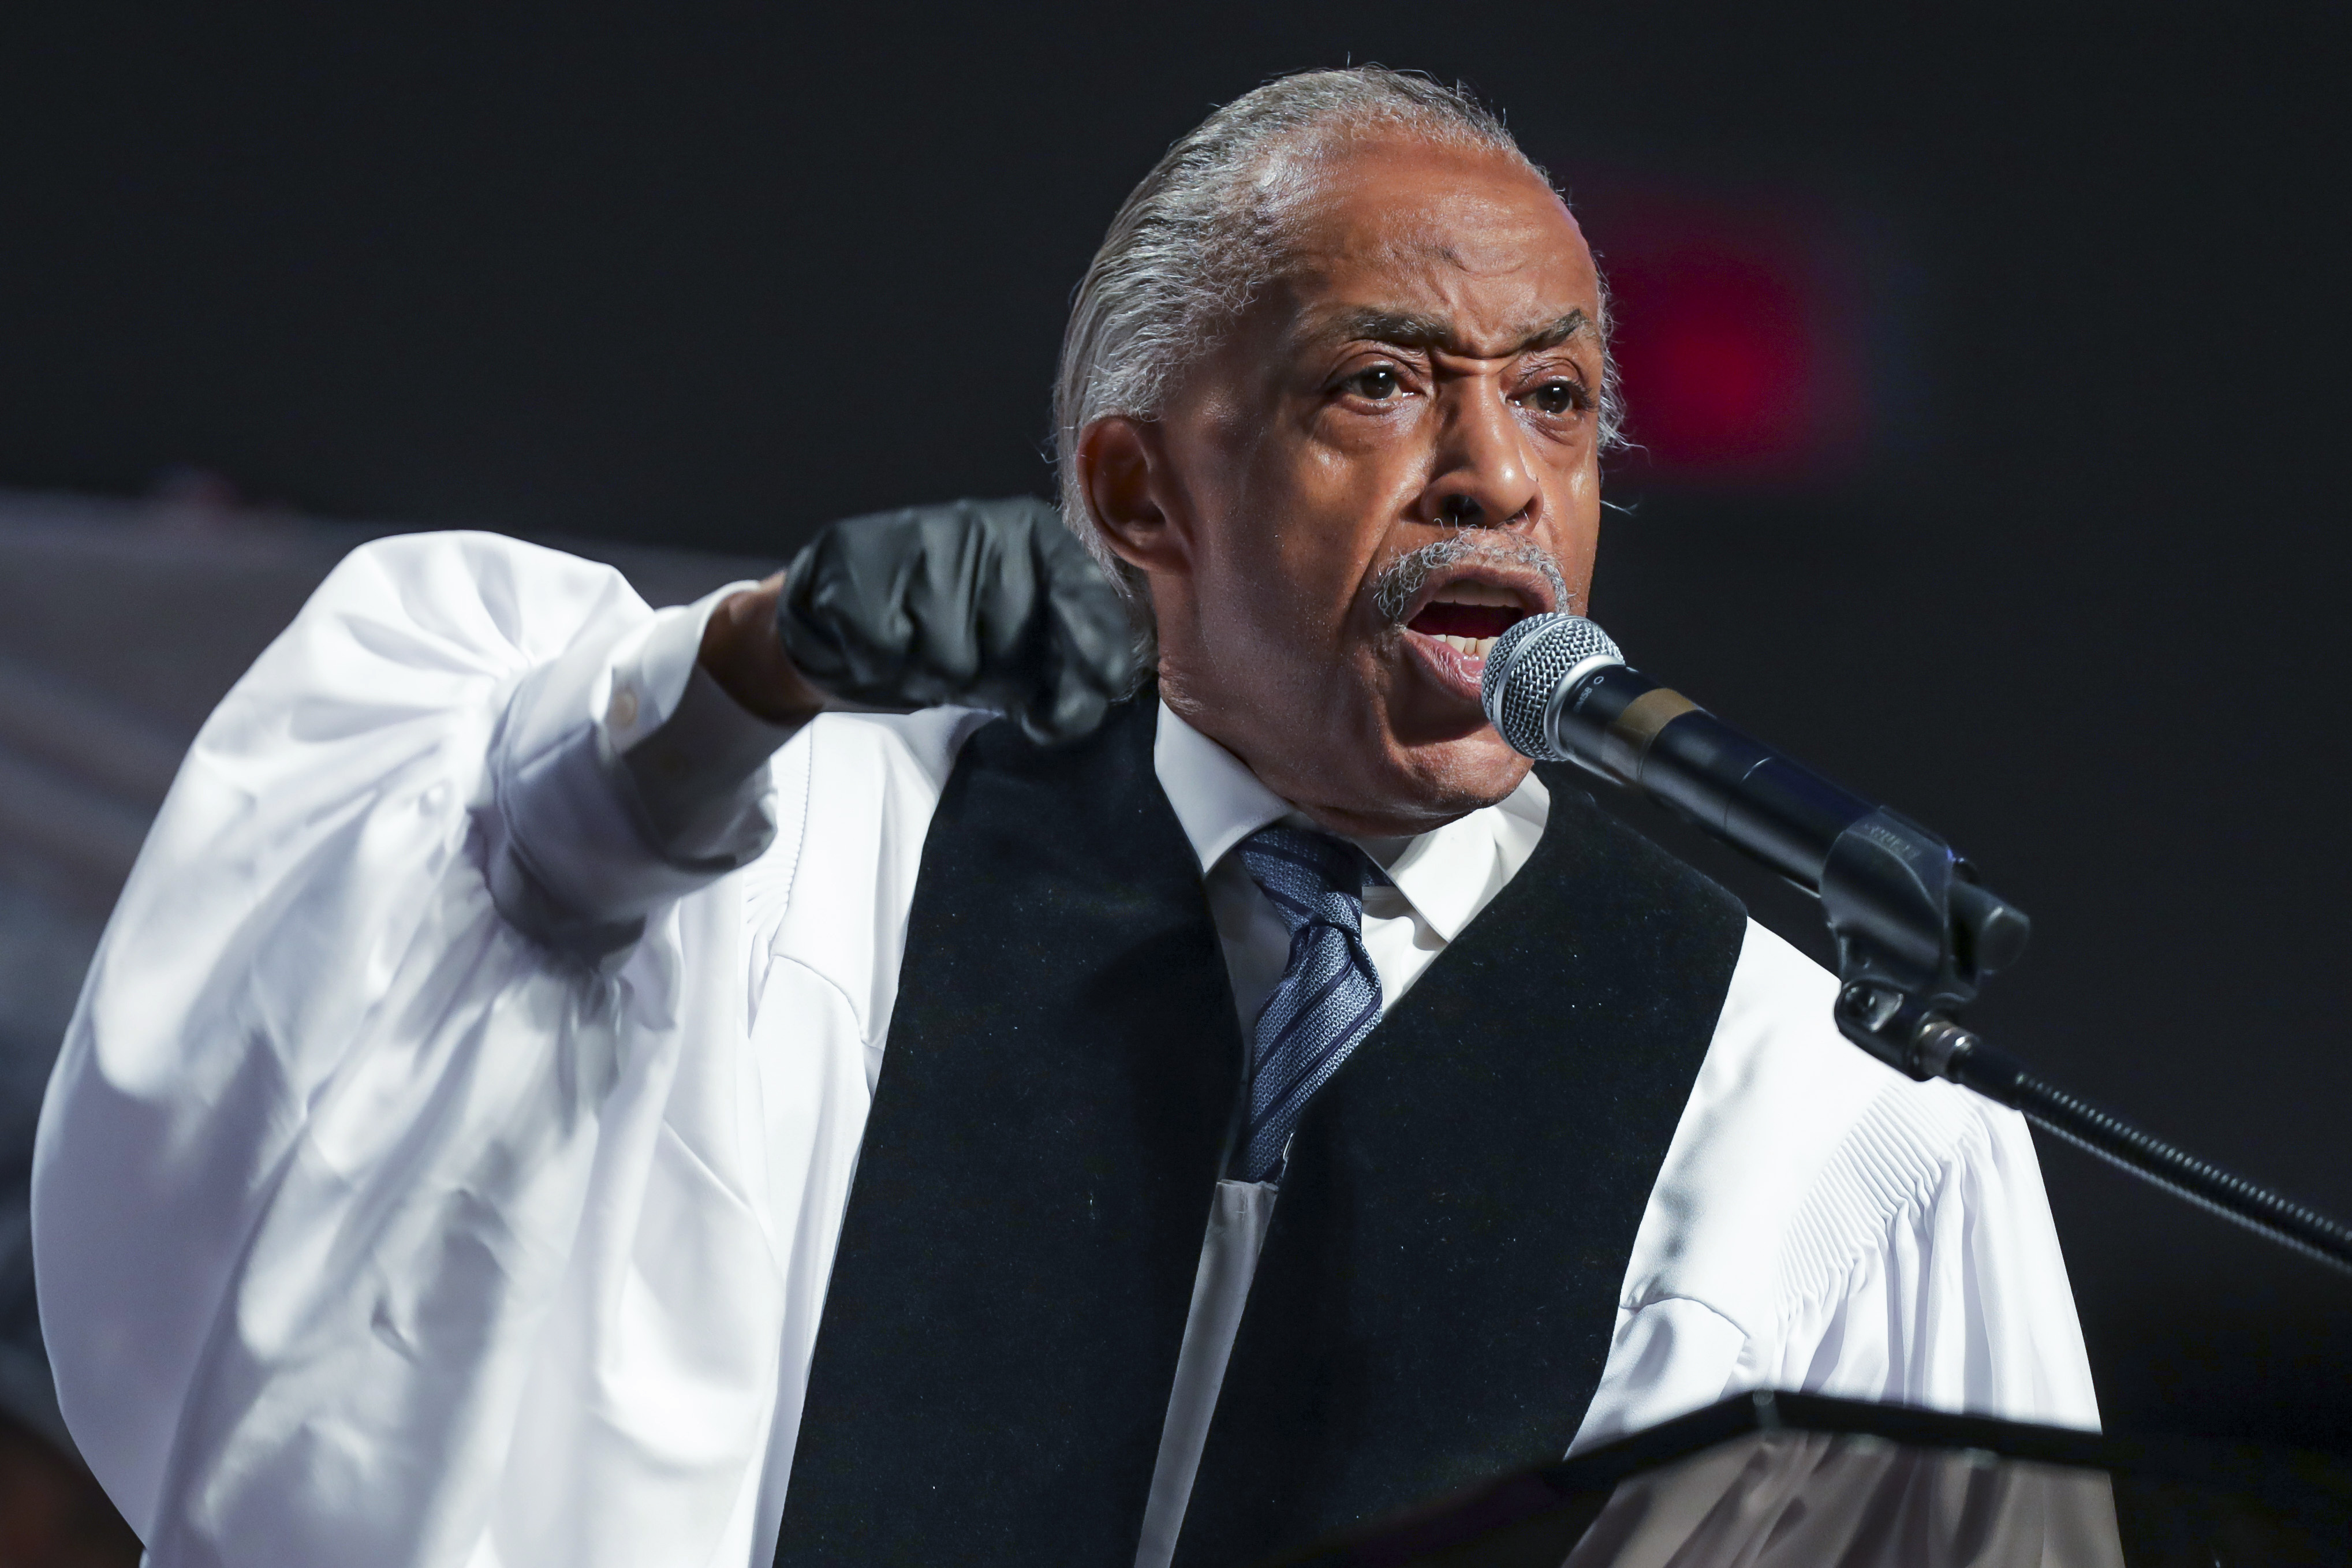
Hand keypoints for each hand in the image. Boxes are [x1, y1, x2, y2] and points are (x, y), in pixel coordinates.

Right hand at [702, 497, 1137, 744]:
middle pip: (1012, 638)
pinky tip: (880, 644)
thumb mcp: (1014, 648)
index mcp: (1033, 535)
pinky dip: (885, 664)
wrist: (835, 615)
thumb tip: (1096, 696)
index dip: (1095, 644)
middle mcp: (981, 524)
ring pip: (951, 653)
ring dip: (936, 675)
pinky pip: (890, 651)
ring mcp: (916, 537)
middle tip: (967, 666)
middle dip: (994, 675)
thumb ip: (1060, 669)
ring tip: (920, 651)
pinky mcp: (855, 562)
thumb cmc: (942, 632)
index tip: (1109, 682)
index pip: (1080, 591)